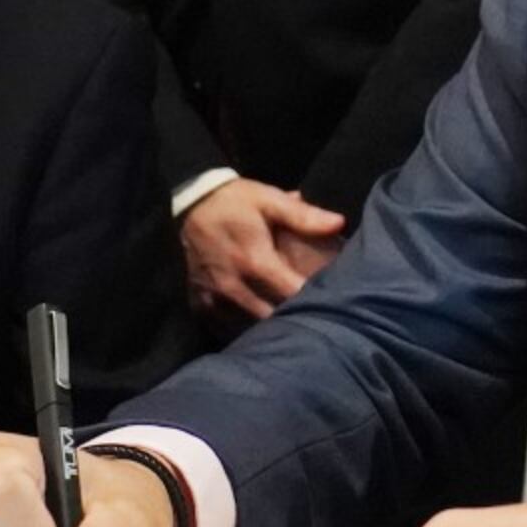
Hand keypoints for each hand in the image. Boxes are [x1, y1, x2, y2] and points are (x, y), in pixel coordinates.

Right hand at [179, 177, 344, 319]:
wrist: (187, 202)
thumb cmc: (233, 202)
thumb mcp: (268, 200)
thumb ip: (303, 215)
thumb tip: (339, 223)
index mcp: (255, 261)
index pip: (292, 294)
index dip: (312, 299)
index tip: (328, 300)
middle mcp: (234, 285)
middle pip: (272, 318)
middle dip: (291, 318)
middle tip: (309, 316)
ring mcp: (214, 297)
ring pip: (248, 327)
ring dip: (267, 326)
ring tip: (286, 324)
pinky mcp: (199, 302)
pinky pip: (224, 326)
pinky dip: (241, 327)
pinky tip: (256, 326)